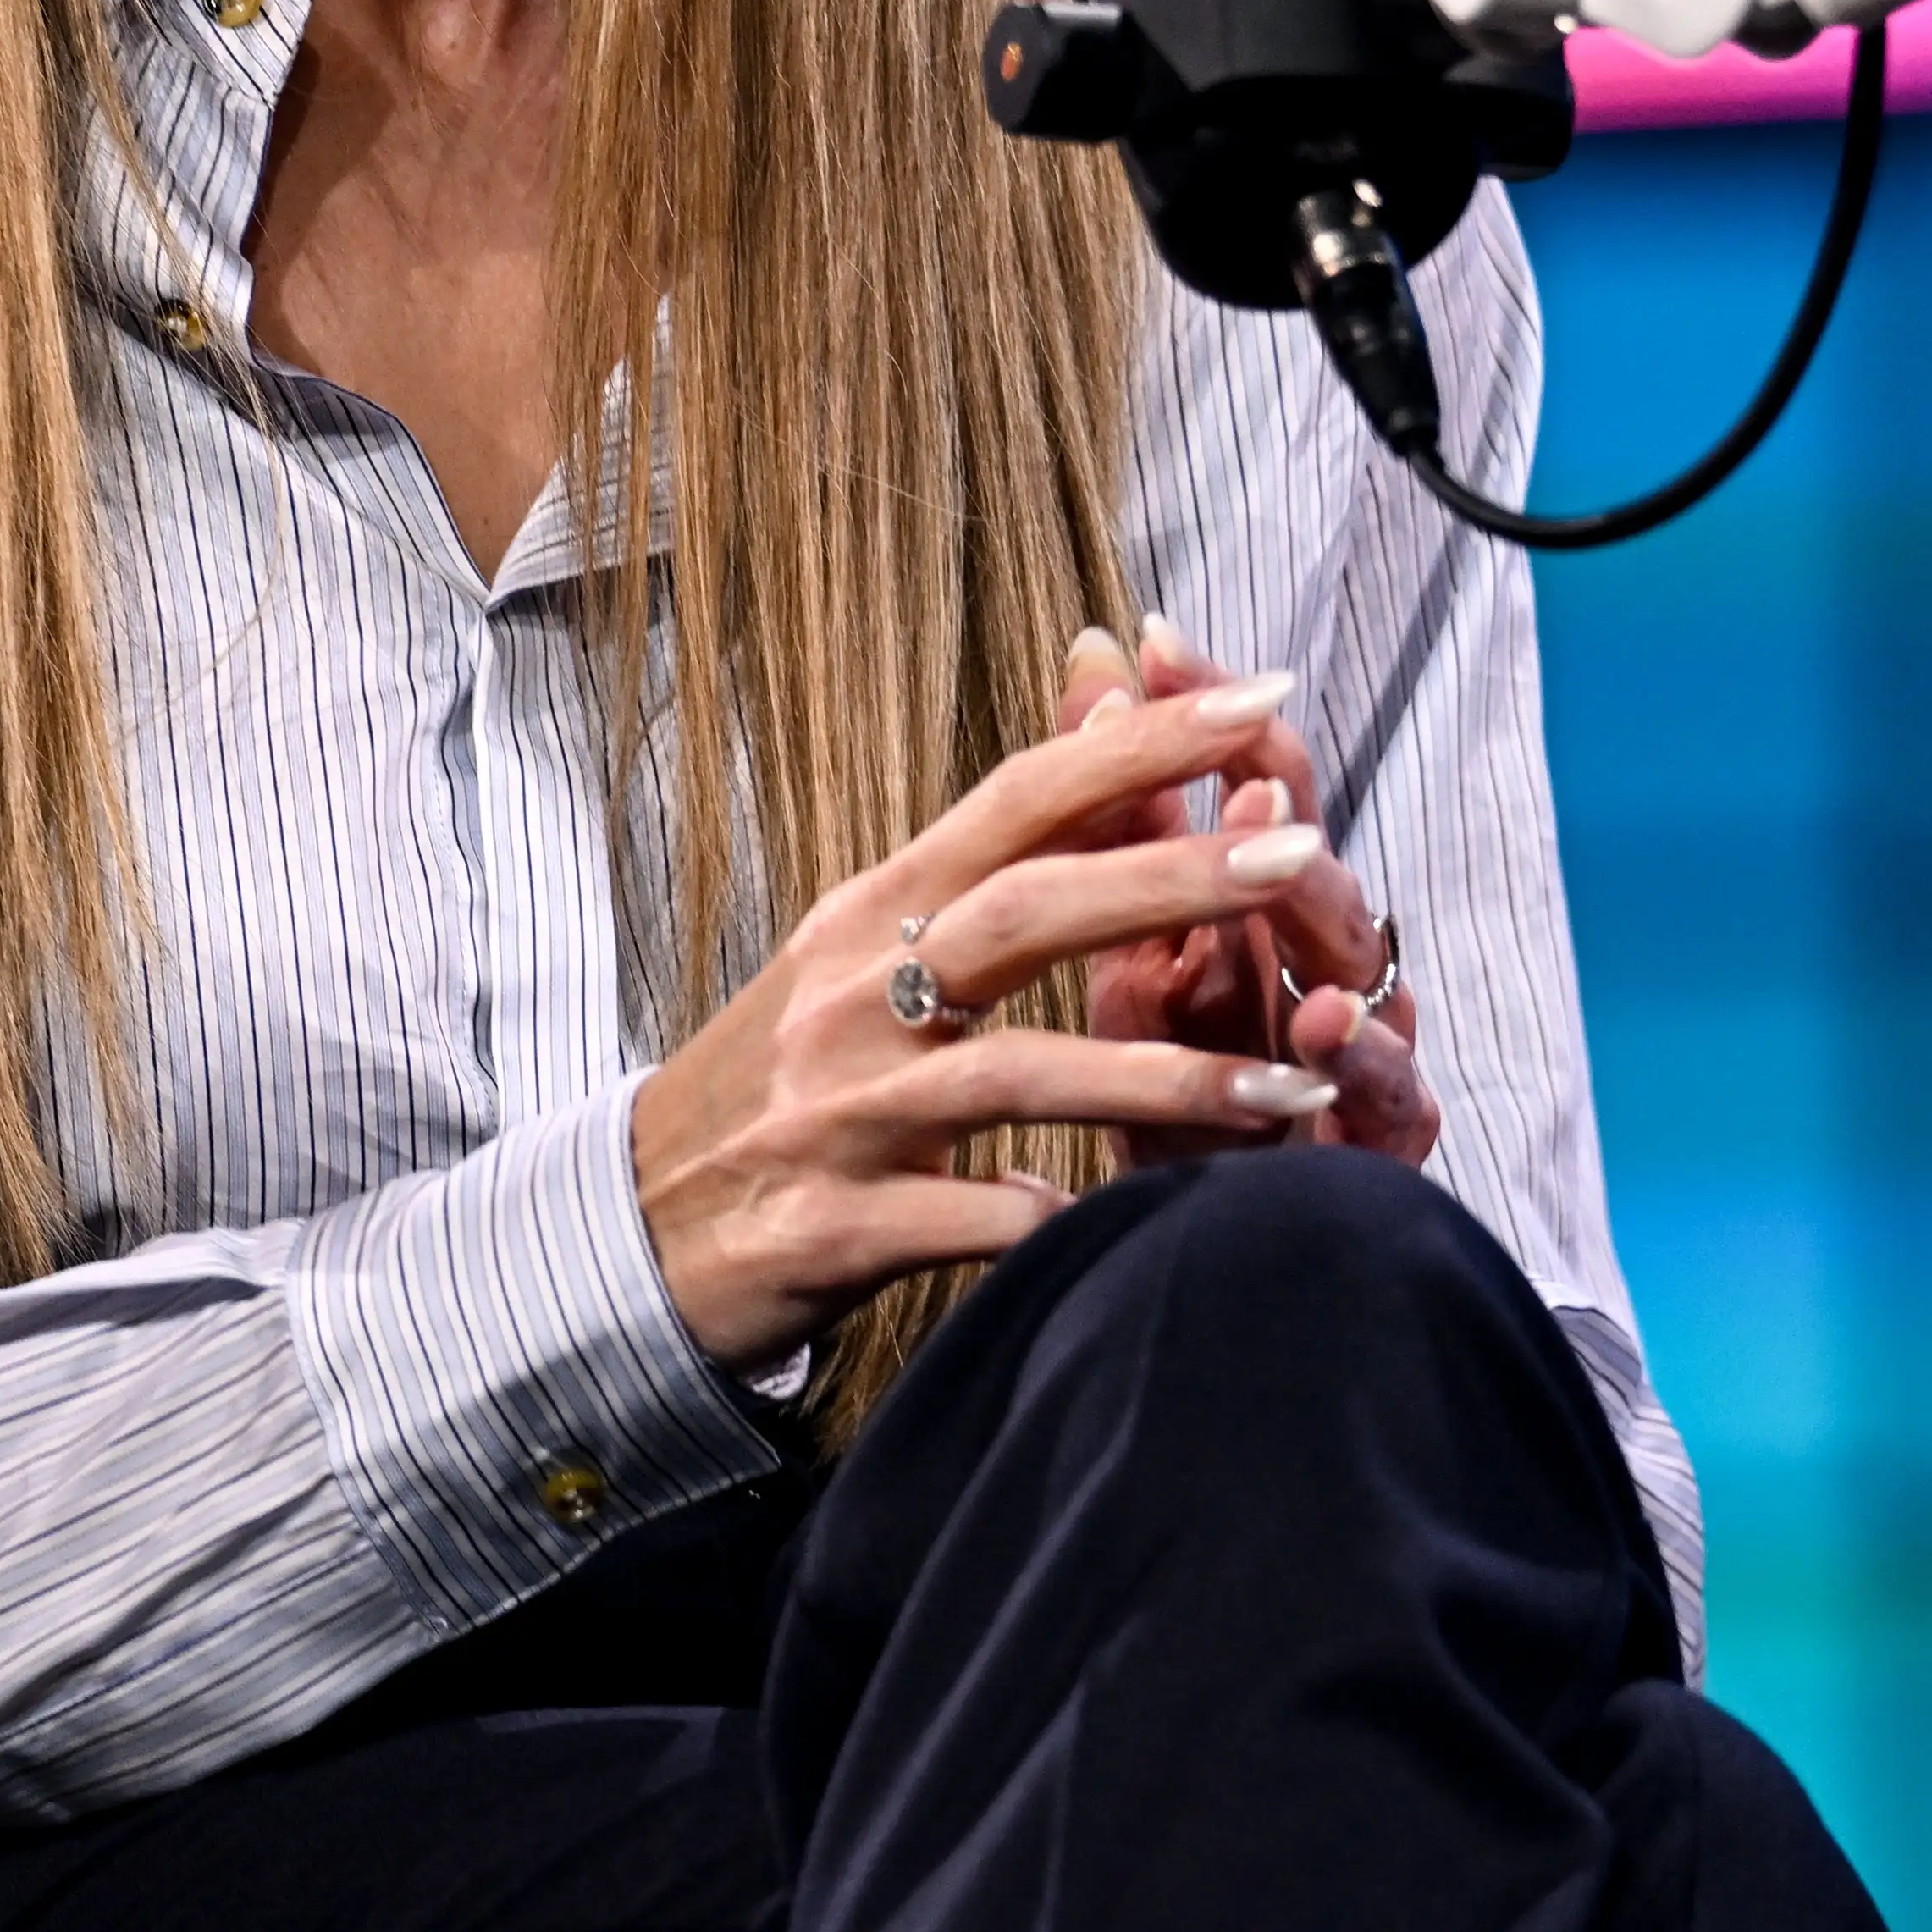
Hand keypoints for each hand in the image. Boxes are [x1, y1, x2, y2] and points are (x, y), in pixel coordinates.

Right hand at [626, 674, 1366, 1370]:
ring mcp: (840, 1112)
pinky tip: (1142, 1234)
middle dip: (1168, 880)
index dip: (1138, 745)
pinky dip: (1054, 1223)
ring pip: (1016, 1075)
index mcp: (871, 913)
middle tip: (1300, 854)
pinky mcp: (832, 1224)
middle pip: (1024, 911)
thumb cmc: (782, 1081)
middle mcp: (851, 994)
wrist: (631, 1233)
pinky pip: (969, 1224)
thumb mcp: (862, 956)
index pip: (1017, 801)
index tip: (1260, 697)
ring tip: (1294, 1090)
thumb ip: (986, 866)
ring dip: (1162, 1080)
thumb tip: (1101, 726)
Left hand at [1059, 617, 1439, 1173]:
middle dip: (1284, 803)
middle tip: (1245, 755)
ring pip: (1363, 971)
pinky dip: (1365, 1063)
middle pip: (1311, 864)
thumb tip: (1093, 671)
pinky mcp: (1373, 1150)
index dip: (1204, 718)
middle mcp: (1309, 972)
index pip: (1249, 793)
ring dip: (1326, 922)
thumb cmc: (1169, 1099)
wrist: (1195, 1257)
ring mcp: (1353, 1056)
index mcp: (1246, 920)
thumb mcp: (1127, 953)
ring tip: (1290, 863)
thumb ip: (1122, 825)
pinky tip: (1331, 1034)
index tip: (1152, 642)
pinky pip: (1391, 1098)